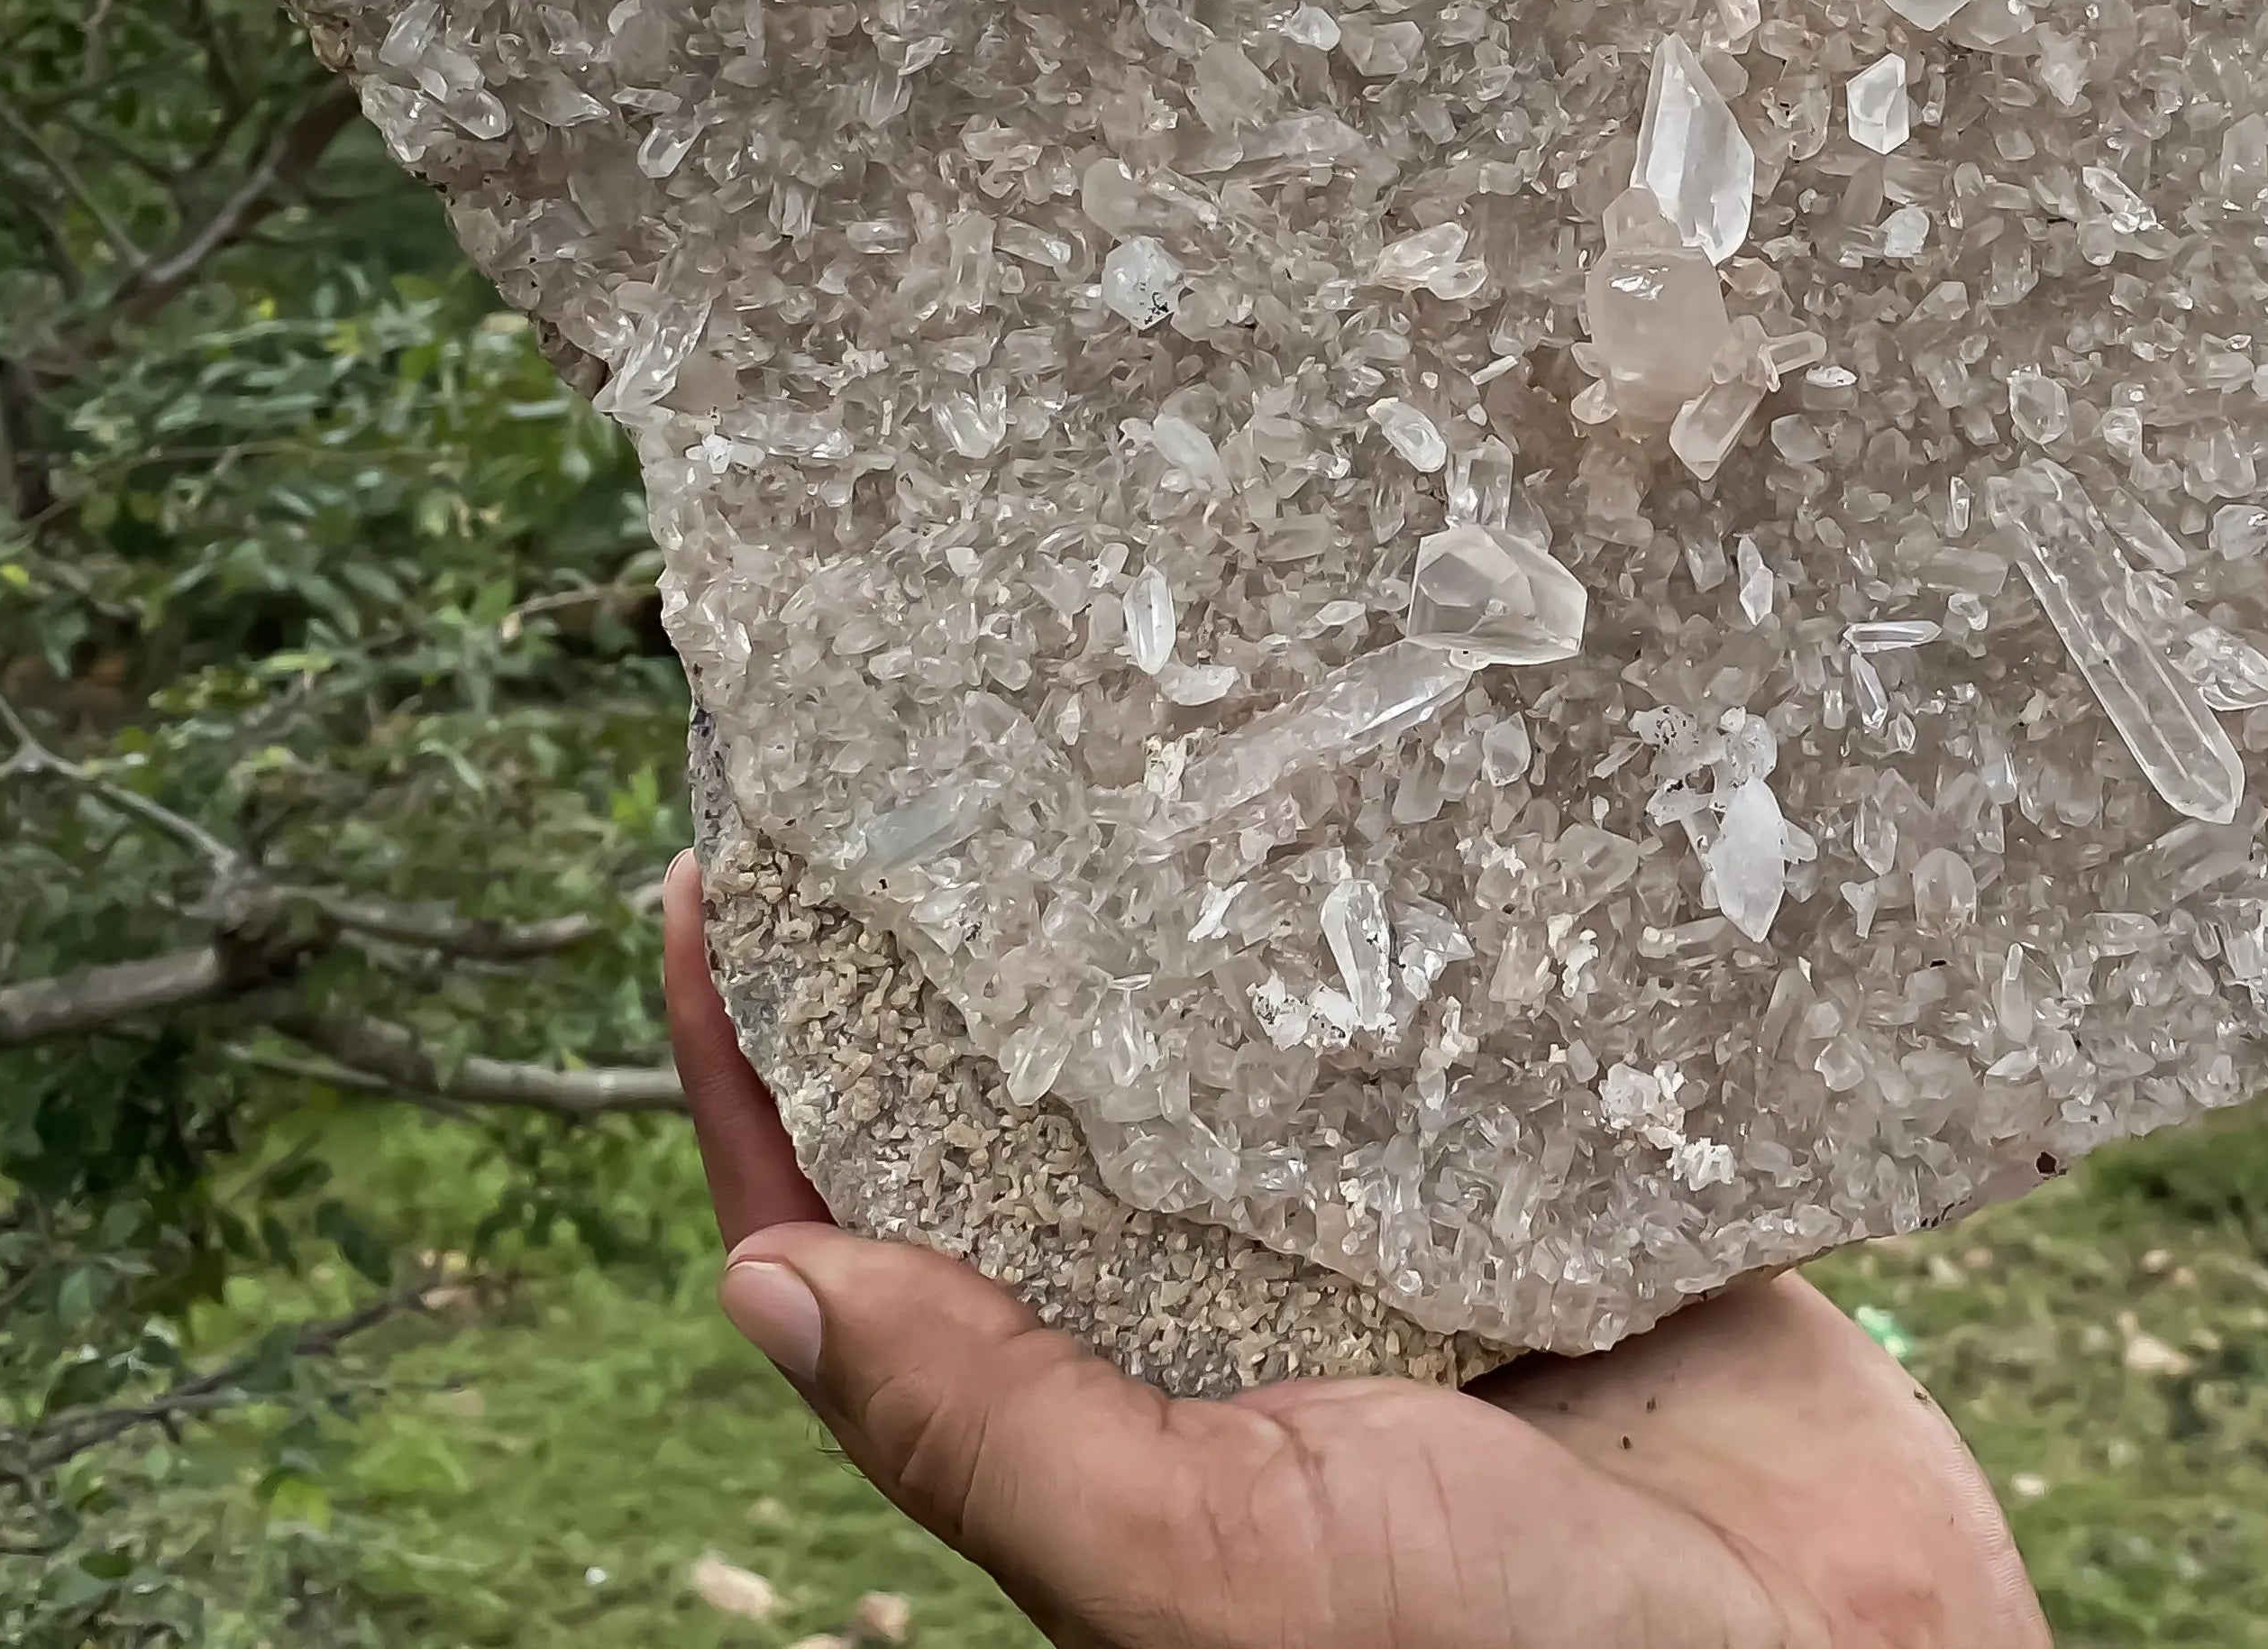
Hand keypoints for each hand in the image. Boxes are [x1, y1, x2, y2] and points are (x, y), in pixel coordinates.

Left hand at [661, 863, 2044, 1648]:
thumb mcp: (1207, 1559)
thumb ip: (994, 1430)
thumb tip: (766, 1281)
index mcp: (1120, 1405)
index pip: (882, 1226)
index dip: (775, 1076)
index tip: (705, 888)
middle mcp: (1236, 1304)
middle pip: (1052, 1096)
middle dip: (975, 940)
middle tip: (918, 737)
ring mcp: (1399, 1231)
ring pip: (1251, 1034)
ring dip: (1196, 897)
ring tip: (1136, 709)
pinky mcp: (1562, 1170)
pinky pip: (1467, 1015)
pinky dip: (1428, 906)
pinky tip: (1395, 773)